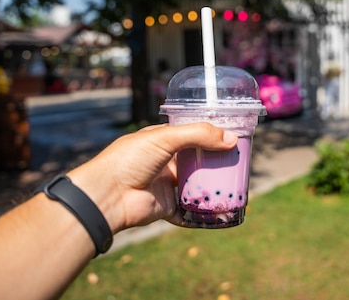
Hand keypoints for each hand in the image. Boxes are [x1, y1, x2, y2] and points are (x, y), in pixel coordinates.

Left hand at [68, 122, 237, 232]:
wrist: (107, 195)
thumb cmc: (129, 159)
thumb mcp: (164, 138)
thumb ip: (198, 135)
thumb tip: (231, 140)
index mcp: (162, 140)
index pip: (192, 134)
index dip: (211, 135)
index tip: (234, 137)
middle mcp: (165, 162)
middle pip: (197, 161)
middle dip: (216, 163)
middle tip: (240, 163)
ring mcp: (166, 185)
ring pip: (195, 186)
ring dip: (212, 187)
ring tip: (236, 186)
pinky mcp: (166, 207)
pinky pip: (188, 211)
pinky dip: (202, 213)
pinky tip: (220, 211)